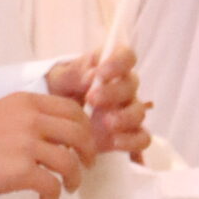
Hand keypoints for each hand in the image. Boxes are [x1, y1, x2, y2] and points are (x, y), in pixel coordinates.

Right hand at [0, 92, 95, 198]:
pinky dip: (54, 195)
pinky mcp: (20, 170)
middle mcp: (30, 119)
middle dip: (89, 153)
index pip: (72, 110)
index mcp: (27, 102)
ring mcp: (26, 144)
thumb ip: (31, 117)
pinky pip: (52, 184)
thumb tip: (62, 133)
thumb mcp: (4, 114)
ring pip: (70, 162)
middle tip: (86, 166)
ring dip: (75, 178)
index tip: (85, 143)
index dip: (86, 129)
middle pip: (79, 134)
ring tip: (68, 187)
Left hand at [48, 48, 150, 162]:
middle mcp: (124, 87)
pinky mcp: (128, 134)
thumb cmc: (61, 90)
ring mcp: (128, 111)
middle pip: (131, 84)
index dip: (119, 62)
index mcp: (110, 66)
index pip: (126, 56)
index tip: (101, 73)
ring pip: (139, 112)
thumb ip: (74, 74)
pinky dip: (132, 141)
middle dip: (113, 92)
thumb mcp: (60, 78)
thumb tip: (92, 76)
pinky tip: (115, 142)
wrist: (57, 118)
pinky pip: (142, 138)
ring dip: (124, 117)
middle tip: (91, 99)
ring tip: (105, 123)